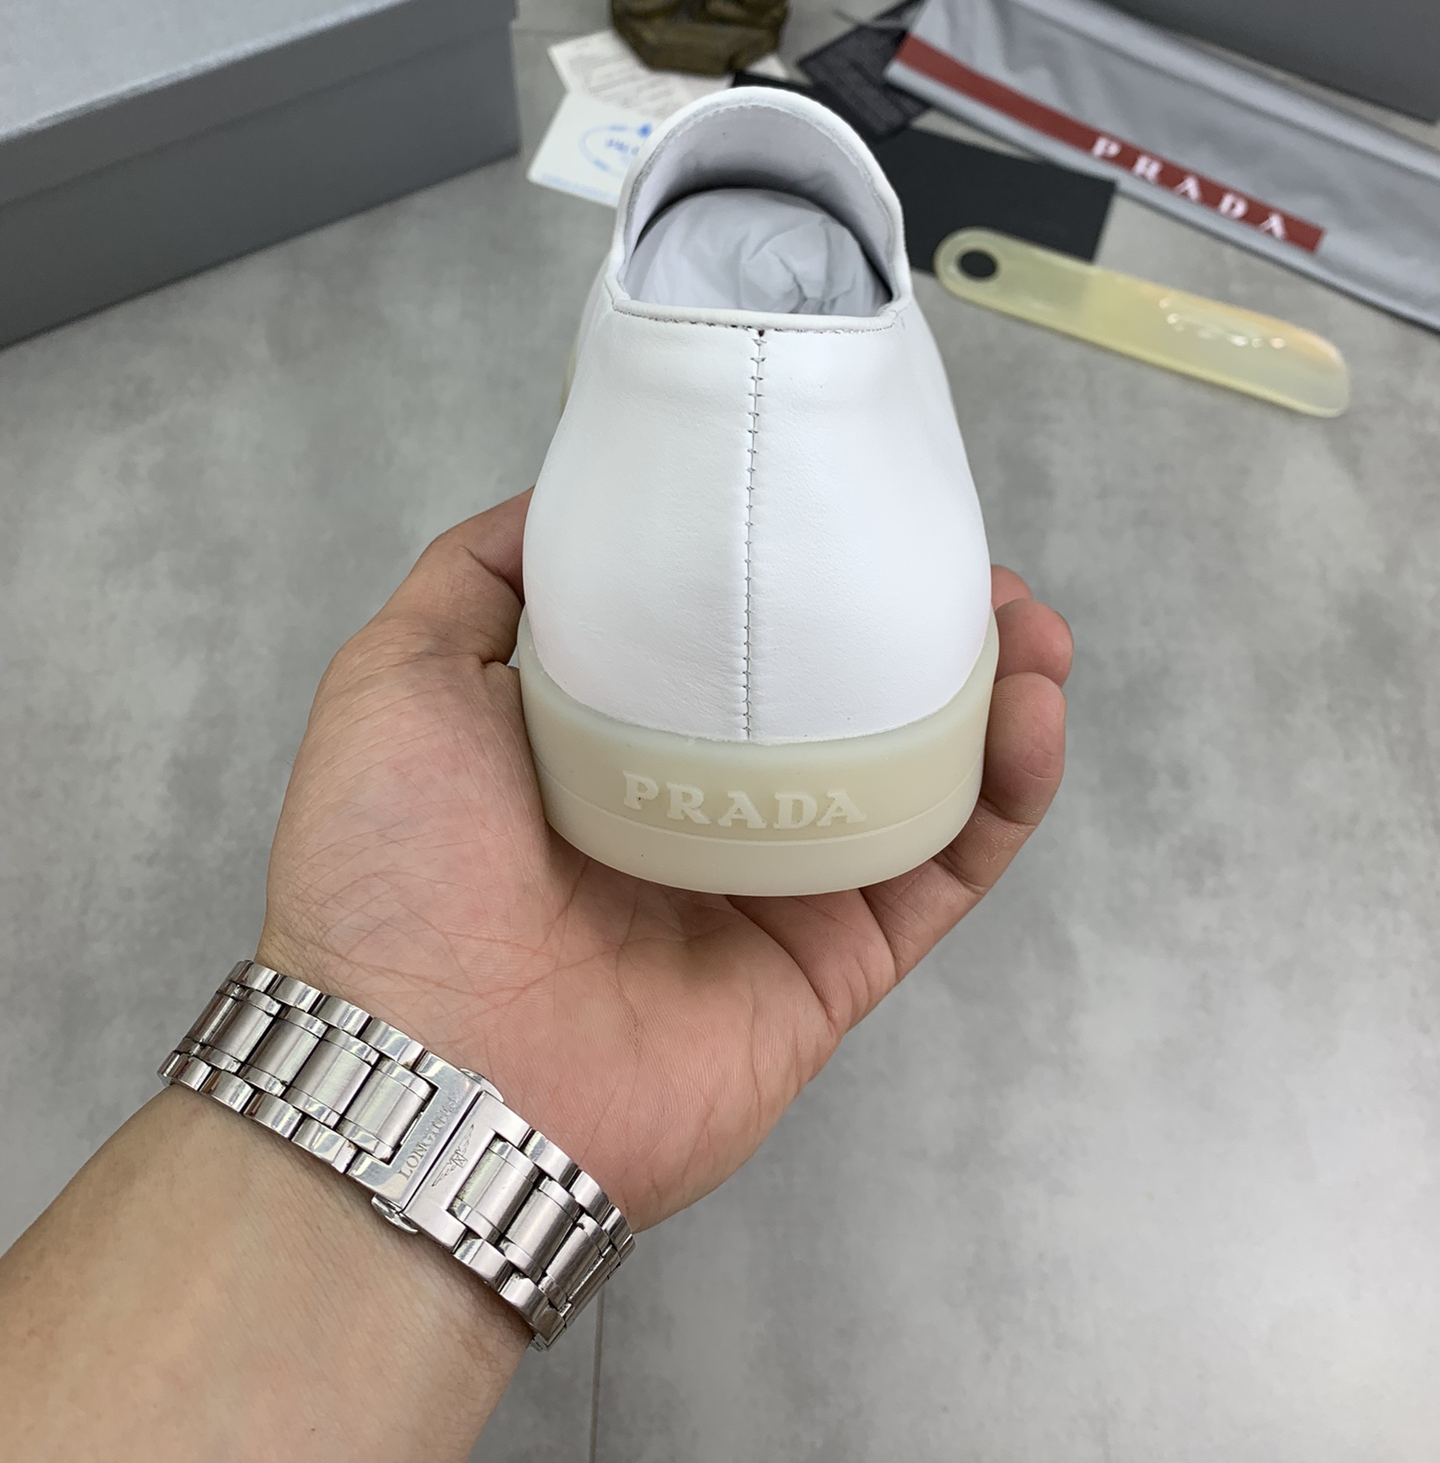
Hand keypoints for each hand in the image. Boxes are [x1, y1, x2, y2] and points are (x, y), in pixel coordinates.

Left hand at [261, 490, 1070, 1230]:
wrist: (425, 1070)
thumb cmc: (397, 863)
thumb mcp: (397, 674)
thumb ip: (477, 578)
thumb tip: (568, 499)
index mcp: (614, 736)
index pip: (730, 633)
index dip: (798, 565)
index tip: (853, 500)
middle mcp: (705, 803)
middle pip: (842, 696)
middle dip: (918, 622)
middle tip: (972, 562)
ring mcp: (776, 886)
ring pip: (915, 775)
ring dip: (991, 693)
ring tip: (1032, 628)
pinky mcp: (834, 962)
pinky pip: (943, 869)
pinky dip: (1006, 795)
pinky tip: (1034, 714)